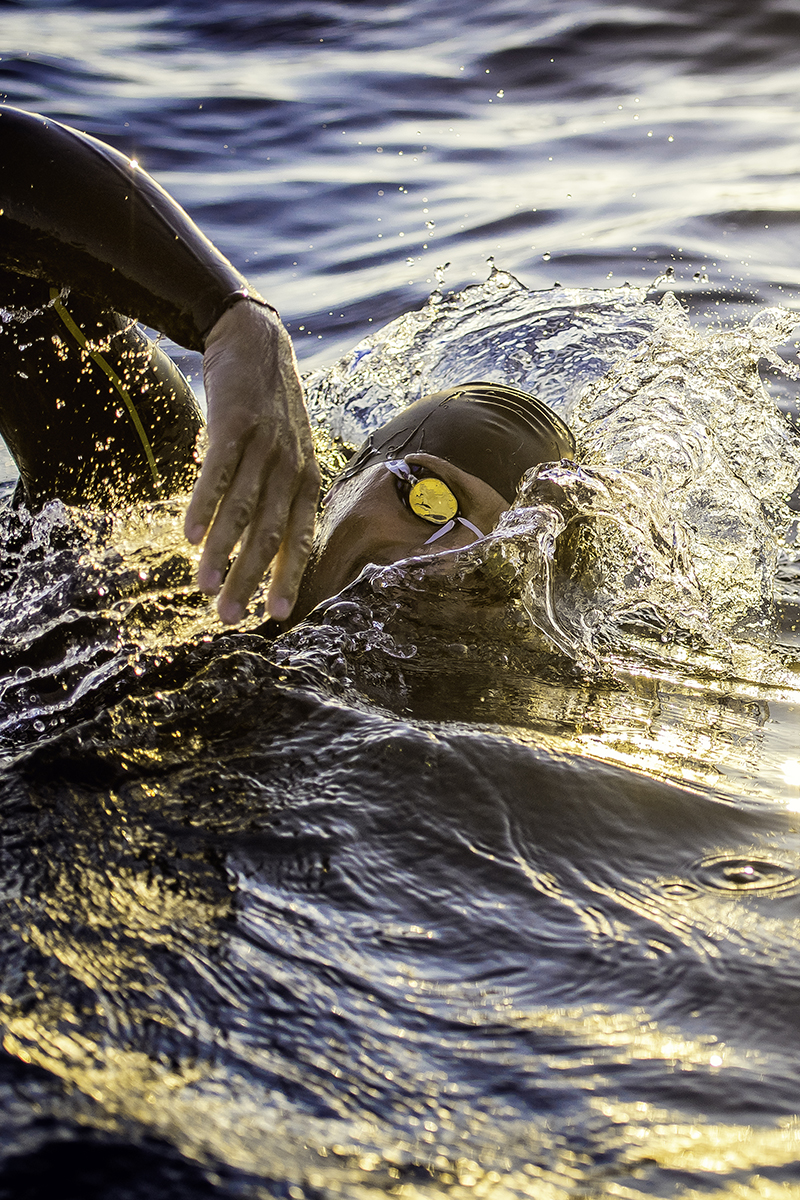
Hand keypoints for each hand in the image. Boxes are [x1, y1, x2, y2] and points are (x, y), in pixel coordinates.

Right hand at [184, 300, 319, 623]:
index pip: (301, 539)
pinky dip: (203, 506)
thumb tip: (270, 549)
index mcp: (308, 480)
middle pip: (269, 534)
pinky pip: (218, 473)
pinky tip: (189, 536)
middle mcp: (291, 467)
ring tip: (204, 586)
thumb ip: (283, 497)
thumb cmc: (272, 411)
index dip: (288, 578)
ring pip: (241, 510)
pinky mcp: (234, 425)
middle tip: (229, 616)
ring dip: (220, 552)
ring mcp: (264, 446)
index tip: (275, 616)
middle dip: (249, 579)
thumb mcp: (290, 453)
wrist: (257, 343)